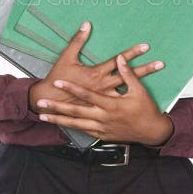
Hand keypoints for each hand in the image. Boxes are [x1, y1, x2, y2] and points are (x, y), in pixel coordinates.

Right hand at [28, 21, 163, 112]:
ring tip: (154, 84)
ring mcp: (104, 97)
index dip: (132, 53)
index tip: (146, 47)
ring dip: (141, 85)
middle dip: (145, 69)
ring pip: (127, 90)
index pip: (119, 60)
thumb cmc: (59, 78)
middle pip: (128, 76)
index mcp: (96, 72)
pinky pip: (119, 103)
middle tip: (159, 64)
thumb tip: (86, 24)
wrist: (51, 100)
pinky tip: (141, 99)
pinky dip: (130, 100)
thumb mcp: (67, 56)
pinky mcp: (102, 106)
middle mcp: (104, 85)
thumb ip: (78, 40)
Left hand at [36, 54, 174, 145]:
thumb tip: (120, 58)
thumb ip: (127, 74)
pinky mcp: (102, 135)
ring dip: (58, 120)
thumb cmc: (146, 109)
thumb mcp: (139, 90)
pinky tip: (60, 125)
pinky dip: (71, 128)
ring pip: (75, 124)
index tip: (58, 83)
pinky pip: (83, 131)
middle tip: (41, 103)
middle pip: (75, 113)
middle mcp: (103, 117)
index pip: (86, 95)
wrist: (151, 132)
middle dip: (56, 108)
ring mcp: (101, 128)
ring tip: (43, 117)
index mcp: (110, 104)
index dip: (71, 88)